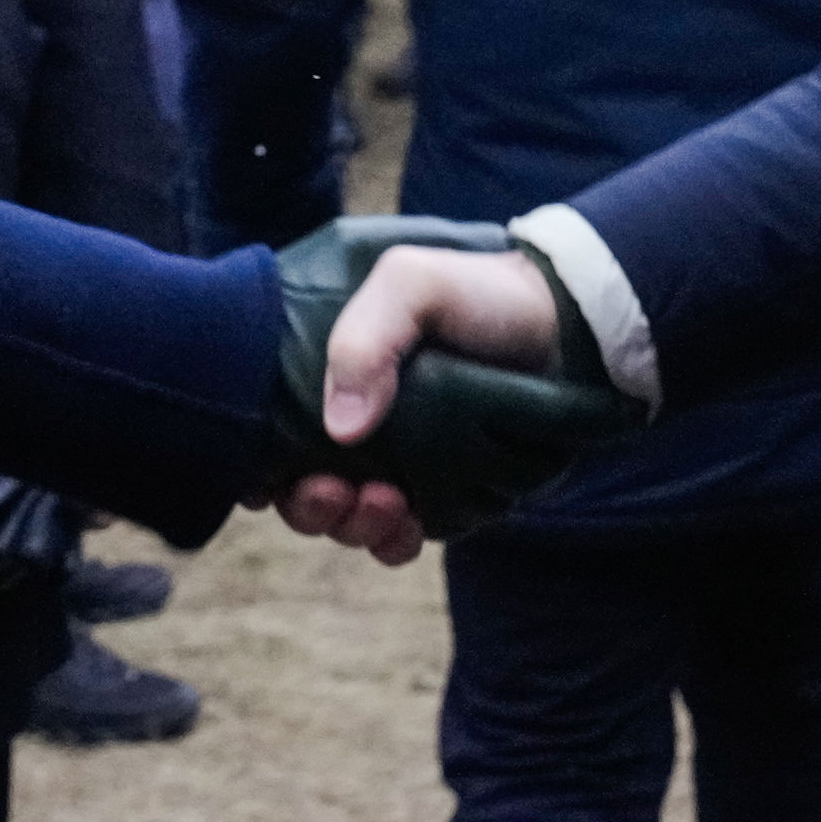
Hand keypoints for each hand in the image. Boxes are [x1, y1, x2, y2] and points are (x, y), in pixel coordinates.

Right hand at [266, 220, 635, 562]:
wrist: (566, 325)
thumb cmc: (480, 294)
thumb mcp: (411, 282)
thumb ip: (365, 339)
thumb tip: (340, 428)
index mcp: (329, 369)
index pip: (265, 427)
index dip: (253, 460)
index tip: (263, 476)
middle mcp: (354, 420)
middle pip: (298, 485)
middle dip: (306, 504)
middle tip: (330, 492)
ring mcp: (396, 461)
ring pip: (346, 519)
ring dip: (351, 524)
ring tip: (382, 503)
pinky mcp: (439, 494)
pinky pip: (400, 536)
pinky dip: (394, 540)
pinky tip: (409, 524)